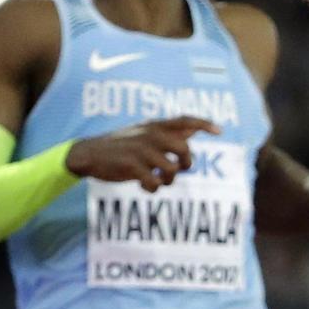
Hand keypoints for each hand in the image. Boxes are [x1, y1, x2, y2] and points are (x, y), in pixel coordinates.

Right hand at [65, 116, 219, 192]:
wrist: (89, 153)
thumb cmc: (121, 145)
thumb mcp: (144, 132)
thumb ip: (168, 132)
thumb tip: (193, 130)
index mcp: (155, 125)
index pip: (185, 120)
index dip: (204, 124)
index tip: (220, 131)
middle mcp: (151, 135)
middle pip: (184, 150)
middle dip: (186, 164)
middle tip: (179, 169)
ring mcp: (141, 150)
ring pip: (171, 169)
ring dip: (168, 180)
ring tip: (159, 181)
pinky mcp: (131, 166)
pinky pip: (154, 183)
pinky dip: (153, 188)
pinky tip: (146, 186)